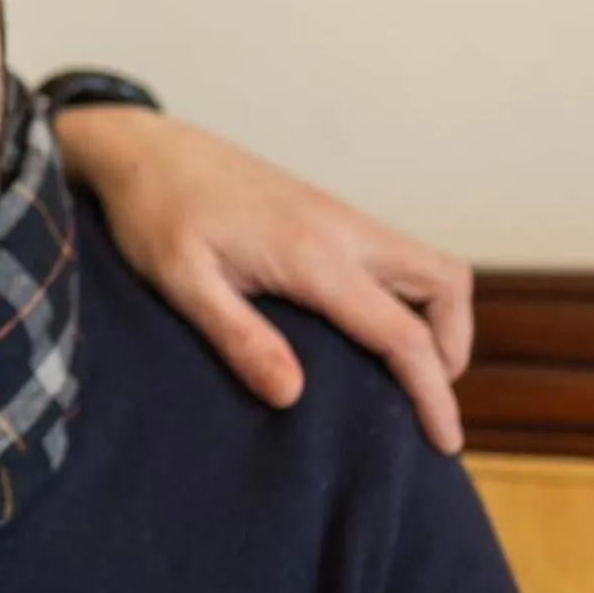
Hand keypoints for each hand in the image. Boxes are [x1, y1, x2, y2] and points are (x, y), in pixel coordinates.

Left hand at [51, 105, 473, 454]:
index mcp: (313, 255)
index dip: (433, 393)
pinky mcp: (325, 211)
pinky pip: (395, 254)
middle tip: (421, 397)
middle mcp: (342, 229)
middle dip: (451, 346)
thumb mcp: (180, 281)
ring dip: (434, 316)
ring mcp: (338, 215)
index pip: (402, 332)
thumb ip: (237, 337)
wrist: (142, 148)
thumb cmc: (154, 212)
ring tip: (399, 369)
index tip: (445, 444)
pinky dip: (406, 294)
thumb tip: (292, 396)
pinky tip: (367, 326)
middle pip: (446, 284)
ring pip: (427, 263)